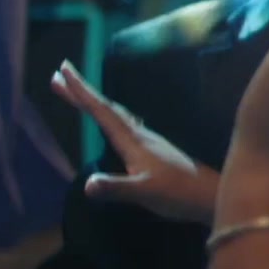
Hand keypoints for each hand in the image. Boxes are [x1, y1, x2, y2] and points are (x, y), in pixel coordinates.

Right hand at [52, 61, 219, 223]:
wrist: (210, 196)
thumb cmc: (179, 194)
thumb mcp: (144, 193)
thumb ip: (116, 188)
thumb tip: (87, 184)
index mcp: (133, 141)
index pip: (102, 111)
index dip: (81, 93)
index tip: (63, 72)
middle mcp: (139, 135)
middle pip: (106, 108)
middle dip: (81, 92)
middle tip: (58, 74)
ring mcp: (148, 141)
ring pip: (115, 115)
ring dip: (94, 102)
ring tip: (76, 93)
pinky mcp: (153, 149)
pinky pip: (124, 125)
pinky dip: (109, 116)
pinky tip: (111, 121)